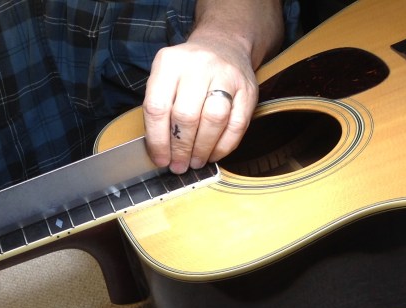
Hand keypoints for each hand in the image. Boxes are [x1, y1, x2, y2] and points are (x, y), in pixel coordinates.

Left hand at [143, 32, 259, 173]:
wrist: (223, 45)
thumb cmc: (187, 71)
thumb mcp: (164, 77)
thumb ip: (159, 109)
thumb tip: (160, 152)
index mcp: (169, 63)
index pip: (157, 107)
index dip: (158, 140)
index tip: (161, 159)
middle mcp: (197, 66)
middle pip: (186, 116)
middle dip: (181, 148)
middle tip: (179, 165)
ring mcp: (226, 75)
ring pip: (214, 120)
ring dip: (203, 149)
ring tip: (196, 161)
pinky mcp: (248, 89)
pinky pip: (237, 125)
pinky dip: (224, 146)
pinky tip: (214, 154)